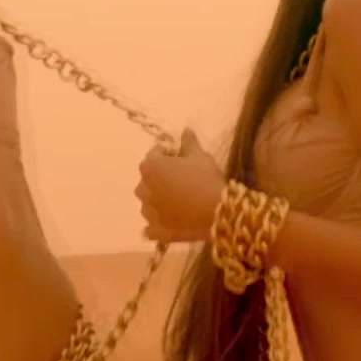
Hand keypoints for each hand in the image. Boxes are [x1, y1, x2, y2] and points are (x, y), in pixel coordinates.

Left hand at [135, 128, 227, 243]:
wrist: (217, 213)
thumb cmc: (206, 179)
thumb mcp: (200, 156)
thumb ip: (188, 143)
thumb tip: (185, 130)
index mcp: (150, 167)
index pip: (154, 154)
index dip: (167, 154)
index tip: (181, 158)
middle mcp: (142, 189)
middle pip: (148, 179)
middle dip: (160, 177)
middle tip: (180, 180)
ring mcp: (147, 212)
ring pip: (148, 202)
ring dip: (158, 200)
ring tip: (178, 202)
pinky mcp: (155, 231)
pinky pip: (151, 226)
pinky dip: (158, 224)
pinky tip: (172, 222)